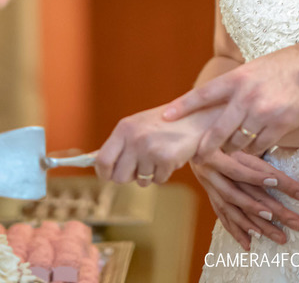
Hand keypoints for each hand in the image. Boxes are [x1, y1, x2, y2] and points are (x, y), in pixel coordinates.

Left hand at [95, 104, 219, 184]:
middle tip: (141, 168)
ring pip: (141, 181)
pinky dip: (165, 173)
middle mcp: (135, 138)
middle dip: (130, 177)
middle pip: (119, 177)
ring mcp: (150, 149)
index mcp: (125, 128)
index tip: (109, 175)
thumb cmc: (168, 122)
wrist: (198, 116)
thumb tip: (99, 165)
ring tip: (160, 156)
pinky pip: (158, 180)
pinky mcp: (166, 158)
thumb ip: (121, 143)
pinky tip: (171, 157)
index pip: (102, 159)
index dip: (104, 172)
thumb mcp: (140, 126)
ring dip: (150, 174)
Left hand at [162, 37, 298, 156]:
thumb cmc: (286, 66)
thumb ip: (237, 85)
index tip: (165, 117)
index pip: (204, 94)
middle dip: (206, 147)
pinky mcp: (280, 125)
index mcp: (238, 79)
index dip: (183, 106)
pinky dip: (255, 150)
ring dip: (234, 148)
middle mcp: (247, 97)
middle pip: (218, 131)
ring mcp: (263, 113)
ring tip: (233, 148)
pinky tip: (256, 147)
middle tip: (198, 156)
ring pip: (238, 143)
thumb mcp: (255, 68)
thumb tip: (217, 99)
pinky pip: (260, 147)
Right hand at [191, 150, 298, 249]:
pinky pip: (223, 217)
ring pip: (235, 210)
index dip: (262, 178)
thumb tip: (291, 178)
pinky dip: (236, 231)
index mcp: (225, 156)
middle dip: (274, 210)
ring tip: (275, 235)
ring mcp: (212, 187)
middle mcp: (217, 173)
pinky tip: (249, 243)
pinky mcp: (211, 198)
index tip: (285, 186)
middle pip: (247, 195)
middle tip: (295, 222)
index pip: (248, 170)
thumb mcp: (242, 144)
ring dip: (255, 224)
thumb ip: (262, 161)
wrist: (194, 145)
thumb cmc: (226, 142)